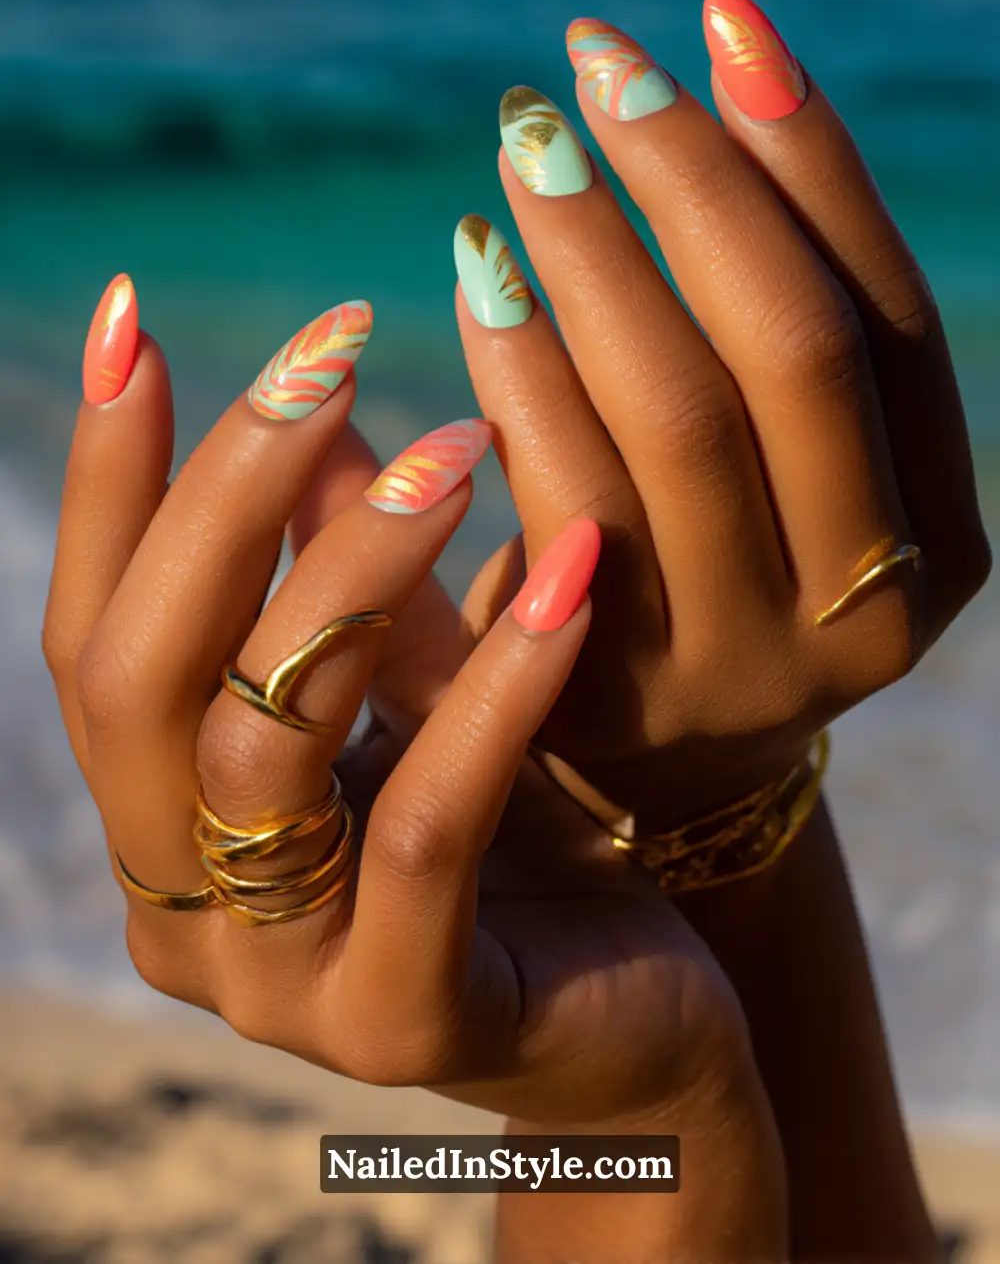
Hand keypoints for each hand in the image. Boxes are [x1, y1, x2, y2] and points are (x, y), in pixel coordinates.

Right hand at [43, 293, 755, 1136]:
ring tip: (459, 445)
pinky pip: (424, 831)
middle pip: (137, 679)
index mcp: (167, 820)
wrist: (645, 1025)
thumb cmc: (530, 836)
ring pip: (263, 748)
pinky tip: (572, 573)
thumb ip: (357, 571)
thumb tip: (317, 402)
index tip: (136, 317)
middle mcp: (183, 910)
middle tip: (329, 350)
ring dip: (355, 570)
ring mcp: (279, 985)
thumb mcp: (426, 684)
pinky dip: (492, 688)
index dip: (106, 479)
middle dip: (223, 494)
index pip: (91, 634)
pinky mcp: (402, 1026)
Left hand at [454, 0, 990, 823]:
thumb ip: (763, 331)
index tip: (723, 18)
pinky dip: (523, 363)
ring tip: (529, 149)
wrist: (646, 774)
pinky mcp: (622, 689)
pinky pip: (570, 489)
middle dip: (693, 181)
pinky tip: (479, 273)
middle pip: (794, 344)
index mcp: (943, 531)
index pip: (886, 312)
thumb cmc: (709, 579)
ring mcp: (750, 656)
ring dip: (599, 252)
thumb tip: (700, 95)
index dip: (810, 156)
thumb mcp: (778, 478)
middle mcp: (873, 597)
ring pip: (681, 409)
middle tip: (591, 69)